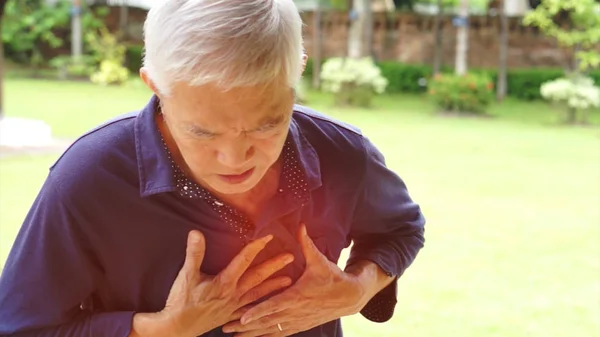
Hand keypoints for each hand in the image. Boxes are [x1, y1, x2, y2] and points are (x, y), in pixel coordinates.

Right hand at [153, 230, 294, 336]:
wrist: (177, 327)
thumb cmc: (181, 301)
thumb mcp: (186, 275)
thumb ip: (194, 253)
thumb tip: (196, 233)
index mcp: (225, 282)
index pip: (244, 260)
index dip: (257, 246)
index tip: (269, 236)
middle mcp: (233, 294)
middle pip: (258, 276)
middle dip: (274, 265)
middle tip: (290, 257)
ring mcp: (233, 306)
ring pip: (258, 294)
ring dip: (274, 286)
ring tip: (288, 280)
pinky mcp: (230, 316)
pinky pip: (251, 311)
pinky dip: (262, 308)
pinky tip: (271, 306)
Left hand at [222, 224, 366, 336]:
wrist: (349, 296)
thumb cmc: (333, 277)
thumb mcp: (319, 260)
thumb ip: (306, 244)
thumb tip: (300, 225)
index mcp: (297, 295)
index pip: (273, 305)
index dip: (257, 311)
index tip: (242, 317)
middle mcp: (296, 311)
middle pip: (267, 321)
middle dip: (246, 326)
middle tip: (226, 327)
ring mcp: (298, 320)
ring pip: (272, 330)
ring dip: (253, 334)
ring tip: (235, 336)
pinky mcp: (302, 325)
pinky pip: (282, 333)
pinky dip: (268, 336)